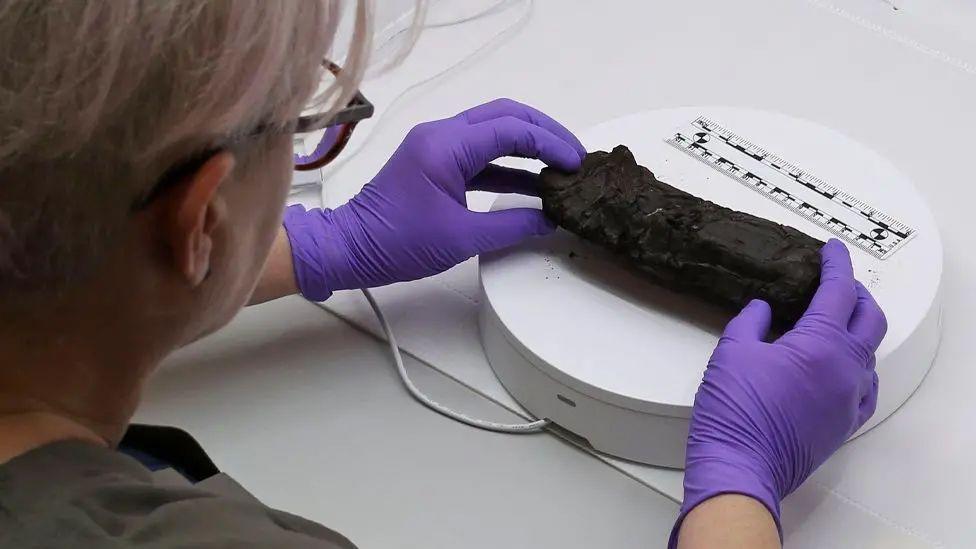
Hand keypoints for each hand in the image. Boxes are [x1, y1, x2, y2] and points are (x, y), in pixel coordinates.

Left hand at [283, 98, 585, 299]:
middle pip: (505, 116)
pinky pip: (481, 154)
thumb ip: (512, 226)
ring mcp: (437, 147)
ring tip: (562, 168)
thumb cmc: (396, 243)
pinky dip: (509, 164)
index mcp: (446, 146)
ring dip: (529, 146)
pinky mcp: (436, 163)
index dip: (550, 143)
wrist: (349, 248)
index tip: (576, 163)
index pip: (511, 129)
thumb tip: (548, 221)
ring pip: (494, 131)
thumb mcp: (461, 238)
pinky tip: (534, 184)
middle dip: (545, 132)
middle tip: (576, 155)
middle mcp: (442, 135)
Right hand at [670, 240, 885, 546]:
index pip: (840, 292)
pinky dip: (858, 368)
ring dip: (858, 331)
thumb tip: (763, 310)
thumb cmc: (735, 411)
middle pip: (870, 319)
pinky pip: (866, 388)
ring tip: (834, 323)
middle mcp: (846, 370)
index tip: (832, 250)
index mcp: (821, 345)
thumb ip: (751, 323)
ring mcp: (850, 399)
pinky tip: (840, 366)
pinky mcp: (845, 424)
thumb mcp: (732, 352)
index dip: (837, 265)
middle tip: (837, 283)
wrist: (741, 465)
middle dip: (857, 295)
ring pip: (870, 353)